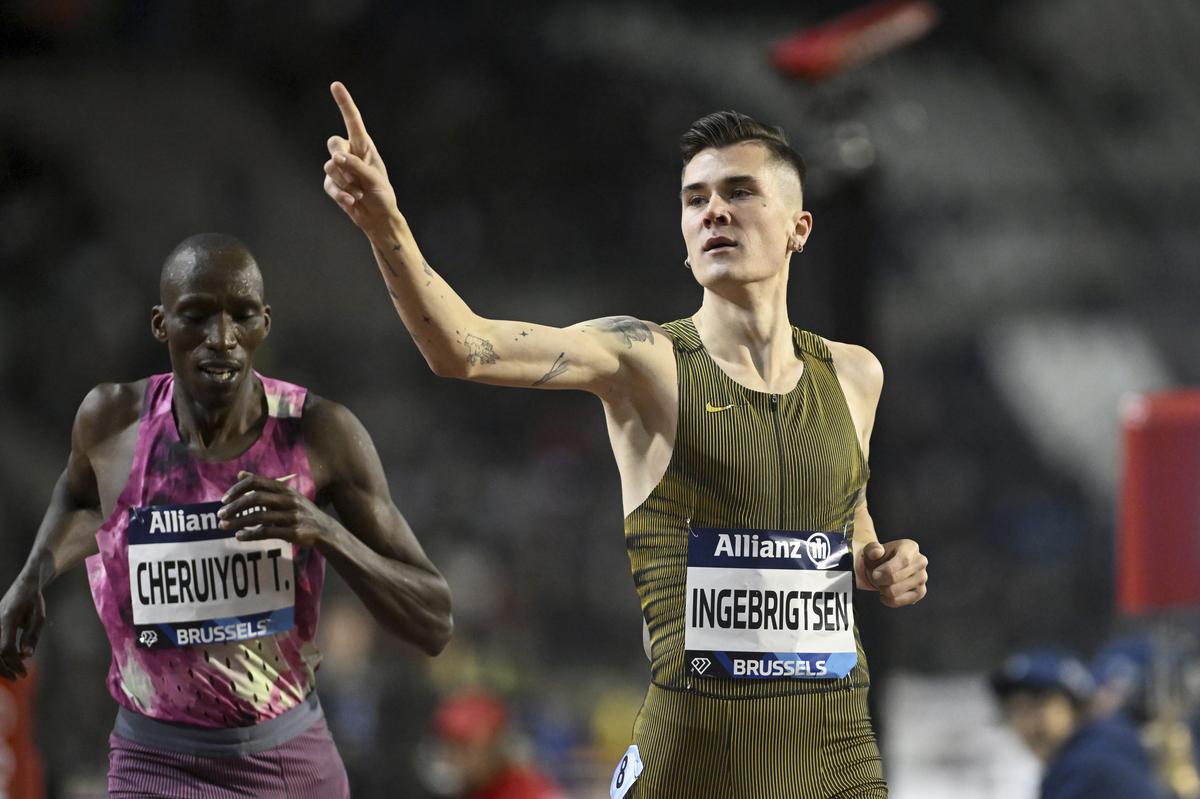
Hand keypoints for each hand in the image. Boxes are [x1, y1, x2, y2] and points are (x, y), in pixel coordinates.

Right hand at [0, 574, 45, 679]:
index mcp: (7, 618)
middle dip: (5, 668)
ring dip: (0, 665)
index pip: (6, 648)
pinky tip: (10, 661)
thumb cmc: (33, 601)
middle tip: (19, 676)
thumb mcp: (39, 616)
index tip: (24, 672)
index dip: (14, 663)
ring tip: (13, 673)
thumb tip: (27, 656)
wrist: (23, 585)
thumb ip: (32, 636)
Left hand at [218, 471, 336, 547]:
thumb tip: (240, 474)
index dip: (237, 489)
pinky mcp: (293, 532)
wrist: (324, 529)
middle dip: (235, 506)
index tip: (224, 499)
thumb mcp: (285, 494)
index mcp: (284, 488)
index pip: (256, 482)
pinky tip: (239, 536)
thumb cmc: (300, 510)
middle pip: (256, 498)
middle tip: (220, 514)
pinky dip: (251, 535)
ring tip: (224, 526)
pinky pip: (268, 532)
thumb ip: (263, 485)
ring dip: (238, 521)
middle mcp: (288, 500)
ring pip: (260, 517)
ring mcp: (291, 516)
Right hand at [323, 81, 397, 232]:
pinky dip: (341, 194)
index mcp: (364, 146)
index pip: (353, 121)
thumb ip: (356, 166)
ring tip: (359, 193)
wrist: (378, 217)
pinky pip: (329, 185)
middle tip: (355, 176)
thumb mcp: (374, 179)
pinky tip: (352, 202)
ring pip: (329, 166)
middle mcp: (349, 154)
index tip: (336, 85)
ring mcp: (338, 169)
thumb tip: (335, 158)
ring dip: (346, 182)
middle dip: (341, 159)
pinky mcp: (332, 184)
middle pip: (333, 143)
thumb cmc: (382, 195)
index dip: (344, 103)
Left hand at [858, 539, 927, 607]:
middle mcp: (920, 561)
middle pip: (898, 577)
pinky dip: (890, 600)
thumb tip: (877, 552)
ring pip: (898, 591)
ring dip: (884, 590)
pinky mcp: (921, 592)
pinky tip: (884, 595)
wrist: (882, 569)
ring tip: (881, 584)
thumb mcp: (871, 550)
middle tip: (875, 578)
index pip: (903, 560)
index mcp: (910, 547)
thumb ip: (872, 549)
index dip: (887, 569)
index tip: (874, 574)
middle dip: (880, 581)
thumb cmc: (879, 558)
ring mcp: (922, 577)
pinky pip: (904, 601)